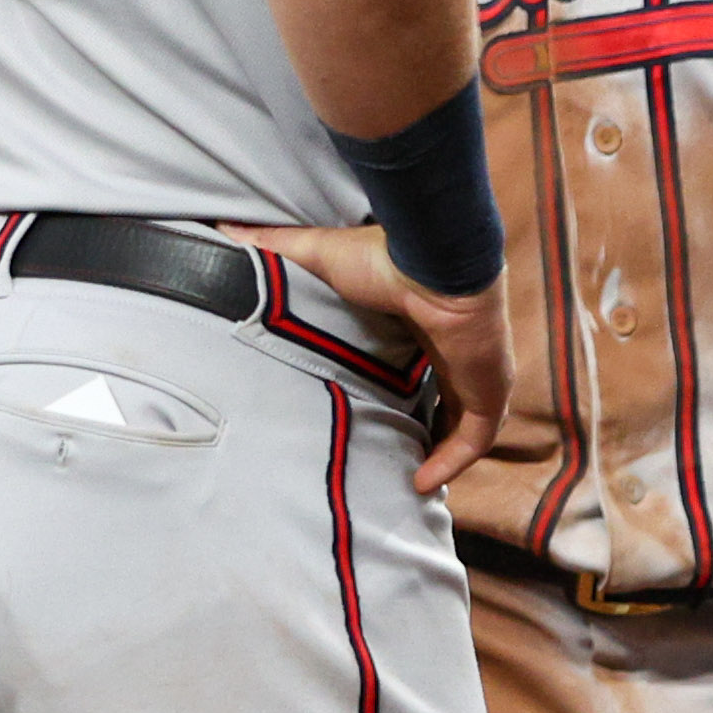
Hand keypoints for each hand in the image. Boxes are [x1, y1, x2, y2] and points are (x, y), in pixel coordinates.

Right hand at [225, 224, 515, 495]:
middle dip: (421, 429)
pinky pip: (474, 439)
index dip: (399, 390)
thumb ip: (276, 247)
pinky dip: (451, 462)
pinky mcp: (489, 391)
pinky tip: (421, 483)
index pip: (418, 363)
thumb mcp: (318, 256)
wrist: (432, 261)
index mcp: (424, 324)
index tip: (367, 410)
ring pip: (463, 427)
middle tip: (386, 455)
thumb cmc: (382, 256)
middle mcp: (454, 351)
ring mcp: (478, 374)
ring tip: (403, 480)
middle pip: (444, 401)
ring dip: (439, 453)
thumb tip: (224, 229)